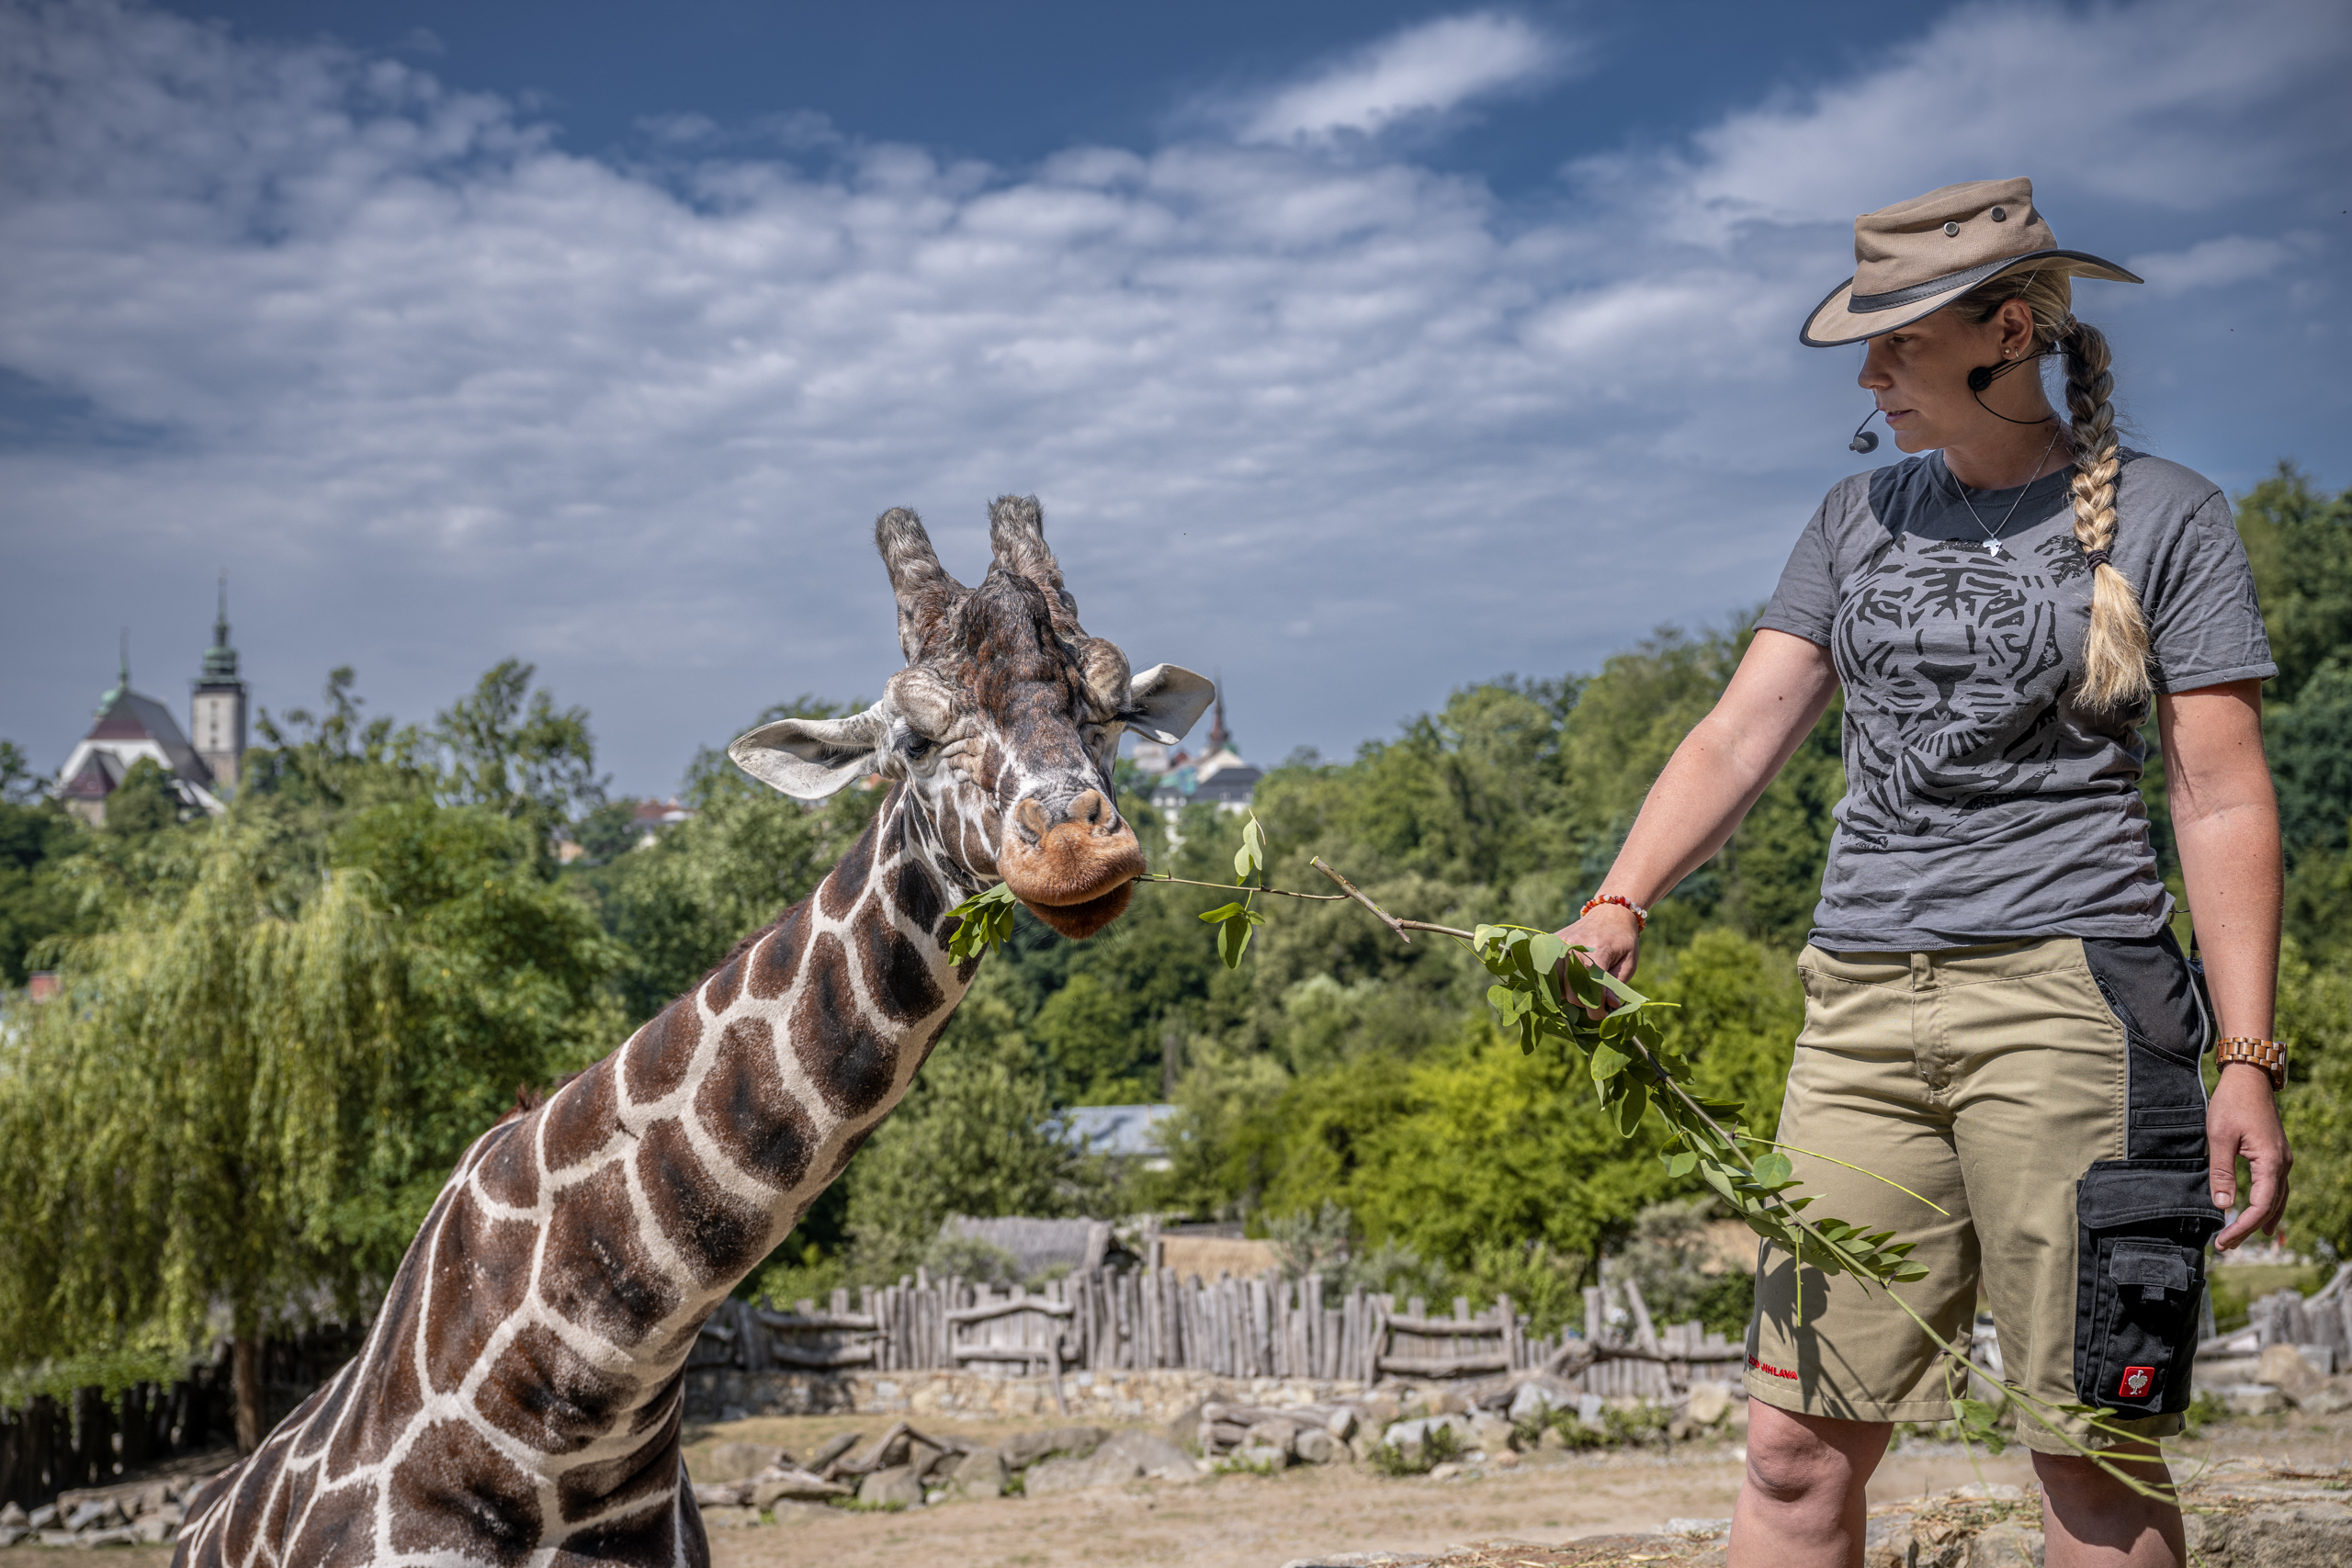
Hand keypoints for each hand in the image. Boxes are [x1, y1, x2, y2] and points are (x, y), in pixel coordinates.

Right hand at [1552, 905, 1641, 1014]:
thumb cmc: (1622, 940)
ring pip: (1557, 988)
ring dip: (1570, 992)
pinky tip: (1570, 977)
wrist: (1609, 912)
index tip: (1604, 1013)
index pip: (1592, 994)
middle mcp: (1573, 949)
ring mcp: (1558, 945)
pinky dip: (1558, 982)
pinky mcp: (1550, 944)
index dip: (1598, 1011)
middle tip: (1597, 996)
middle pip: (1572, 995)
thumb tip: (1610, 1006)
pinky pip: (1547, 975)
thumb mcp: (1628, 963)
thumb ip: (1617, 985)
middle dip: (1586, 1002)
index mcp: (1596, 953)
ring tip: (1584, 983)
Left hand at [2209, 1063, 2290, 1249]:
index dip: (2241, 1227)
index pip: (2260, 1207)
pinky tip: (2260, 1213)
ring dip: (2261, 1220)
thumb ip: (2221, 1172)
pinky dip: (2268, 1205)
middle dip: (2248, 1228)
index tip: (2222, 1240)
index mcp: (2271, 1163)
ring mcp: (2282, 1160)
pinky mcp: (2276, 1154)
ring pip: (2277, 1199)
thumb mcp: (2219, 1138)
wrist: (2249, 1078)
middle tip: (2226, 1246)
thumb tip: (2223, 1205)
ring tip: (2242, 1237)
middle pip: (2270, 1208)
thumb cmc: (2232, 1104)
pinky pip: (2276, 1187)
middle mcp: (2282, 1165)